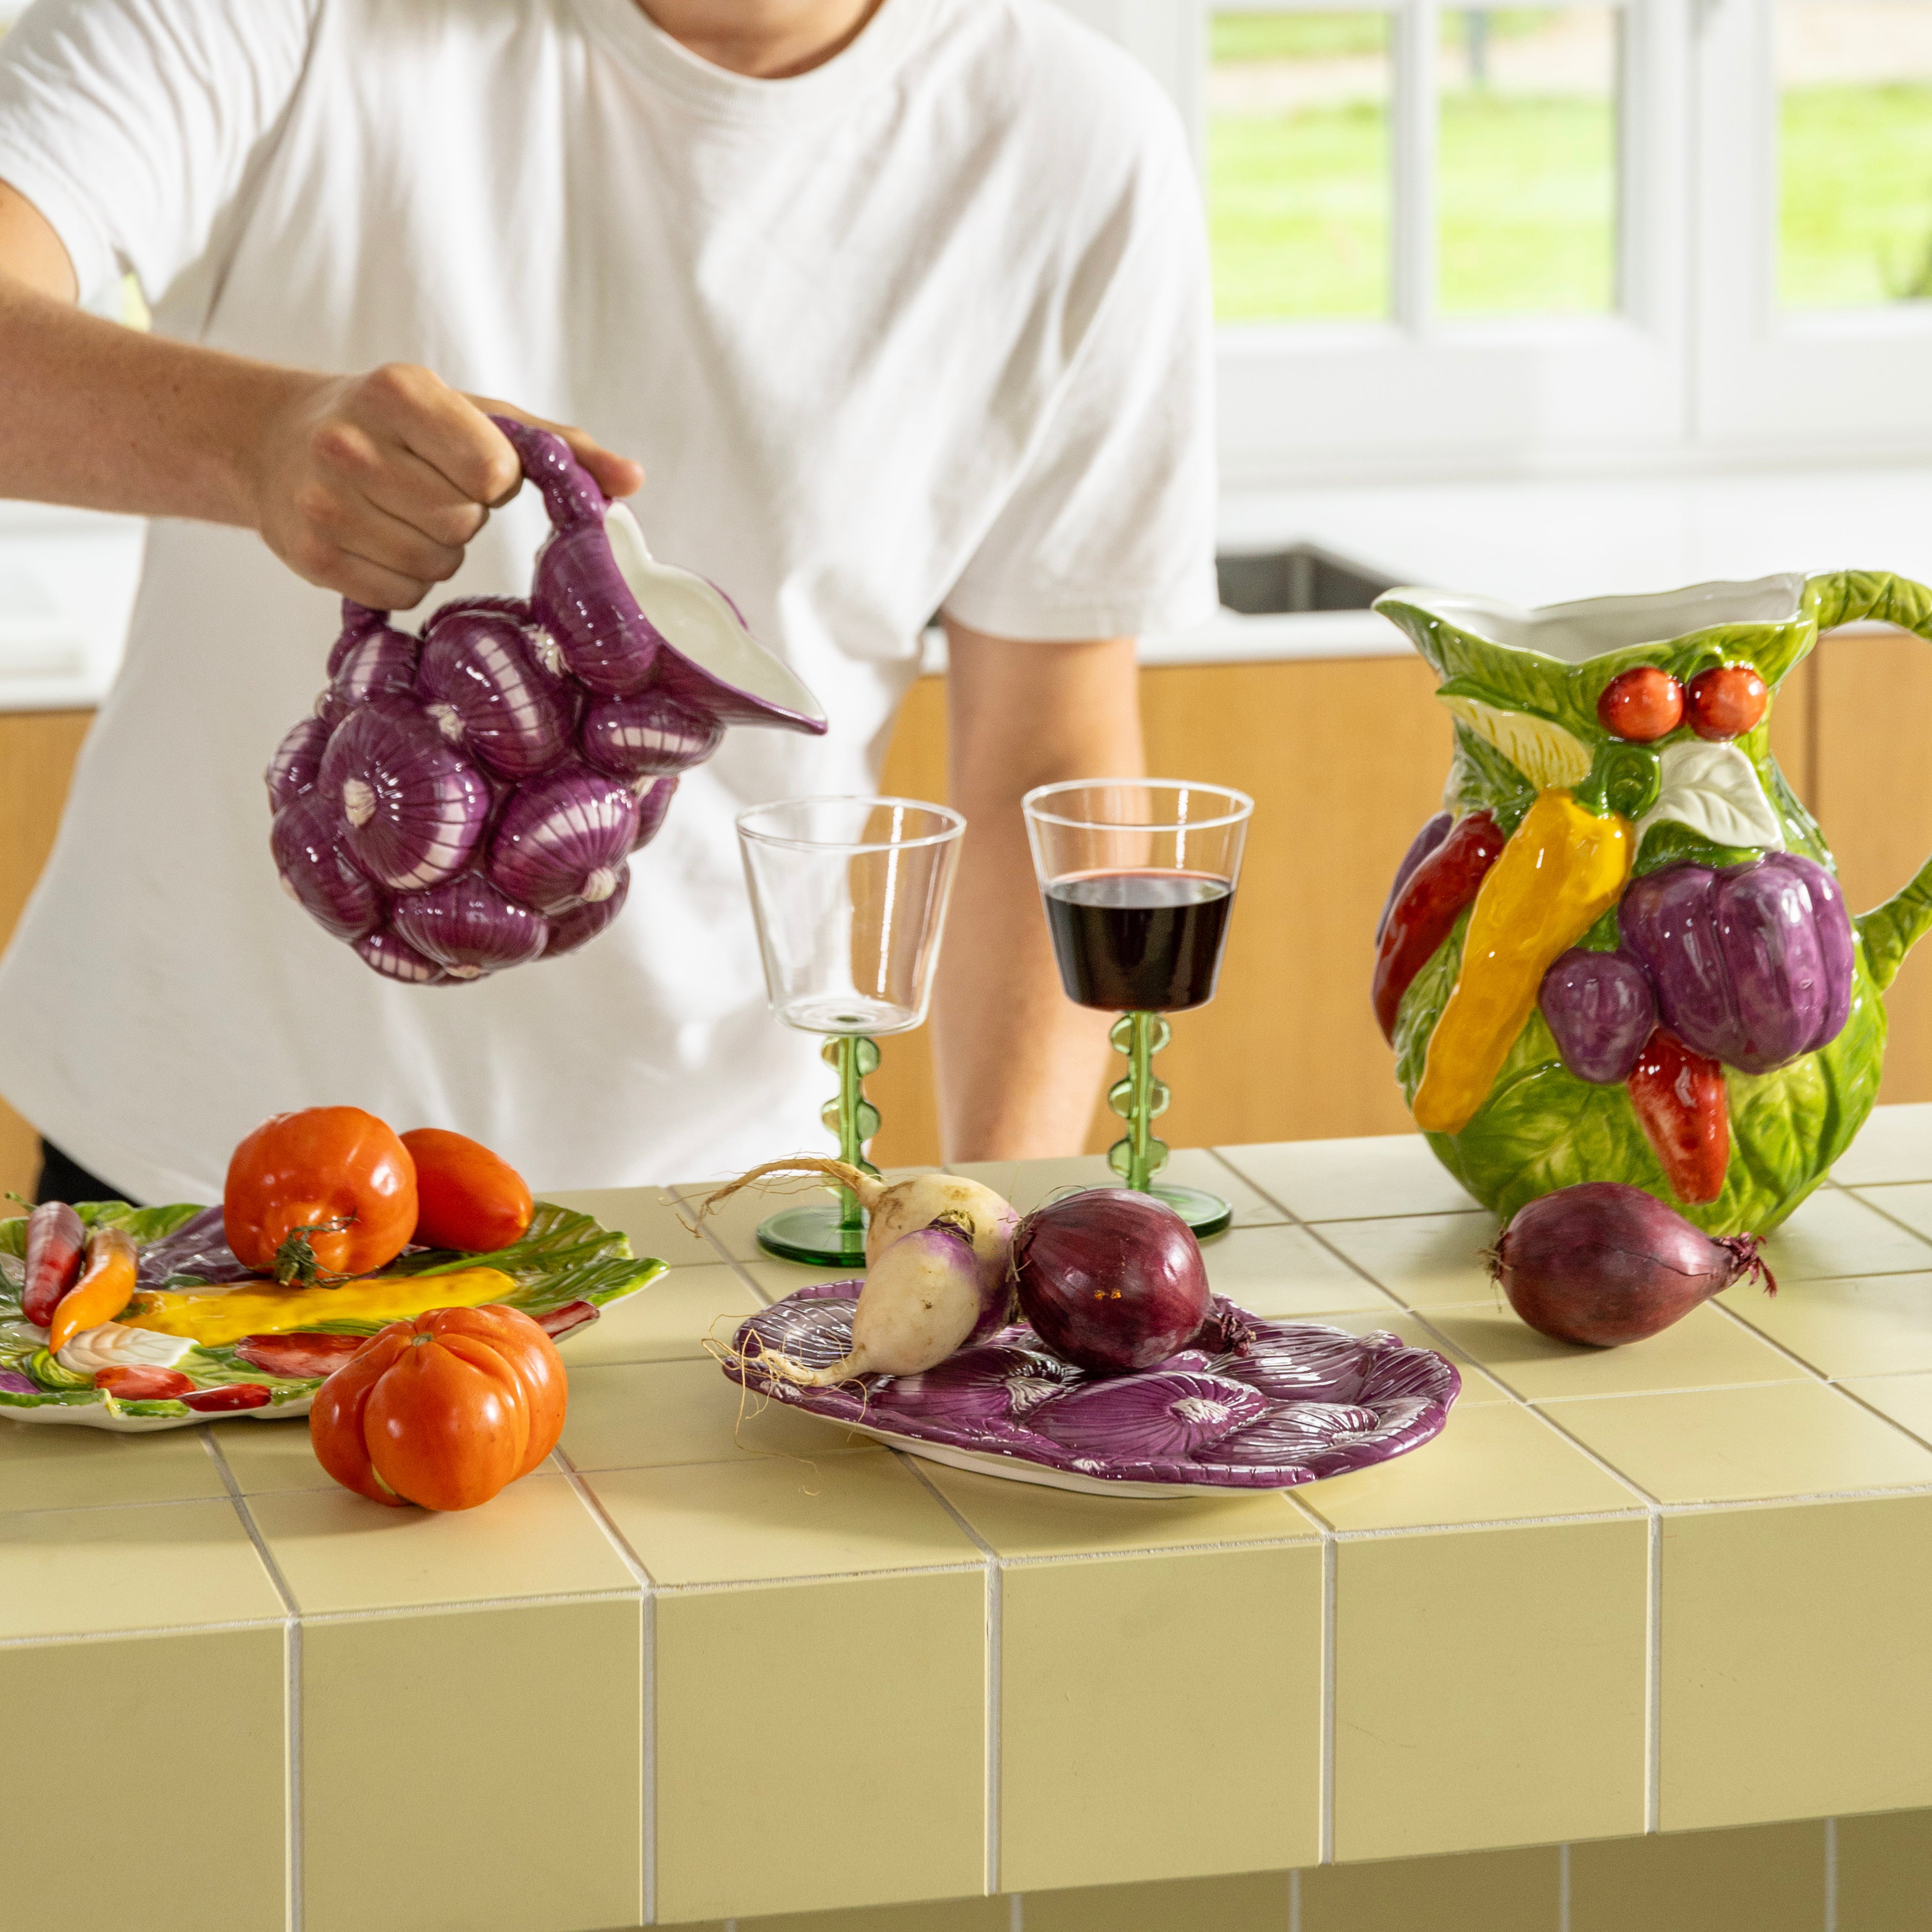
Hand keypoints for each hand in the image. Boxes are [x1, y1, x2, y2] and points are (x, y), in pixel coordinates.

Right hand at [246, 363, 644, 609]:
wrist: (276, 438)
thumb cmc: (399, 425)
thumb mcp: (475, 415)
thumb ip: (557, 446)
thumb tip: (635, 481)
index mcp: (399, 391)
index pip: (492, 469)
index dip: (495, 478)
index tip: (470, 464)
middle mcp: (350, 443)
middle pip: (462, 523)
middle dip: (462, 515)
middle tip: (428, 488)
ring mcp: (323, 503)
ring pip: (434, 565)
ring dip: (435, 550)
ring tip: (400, 513)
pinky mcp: (310, 557)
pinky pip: (400, 595)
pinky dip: (402, 578)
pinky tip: (376, 539)